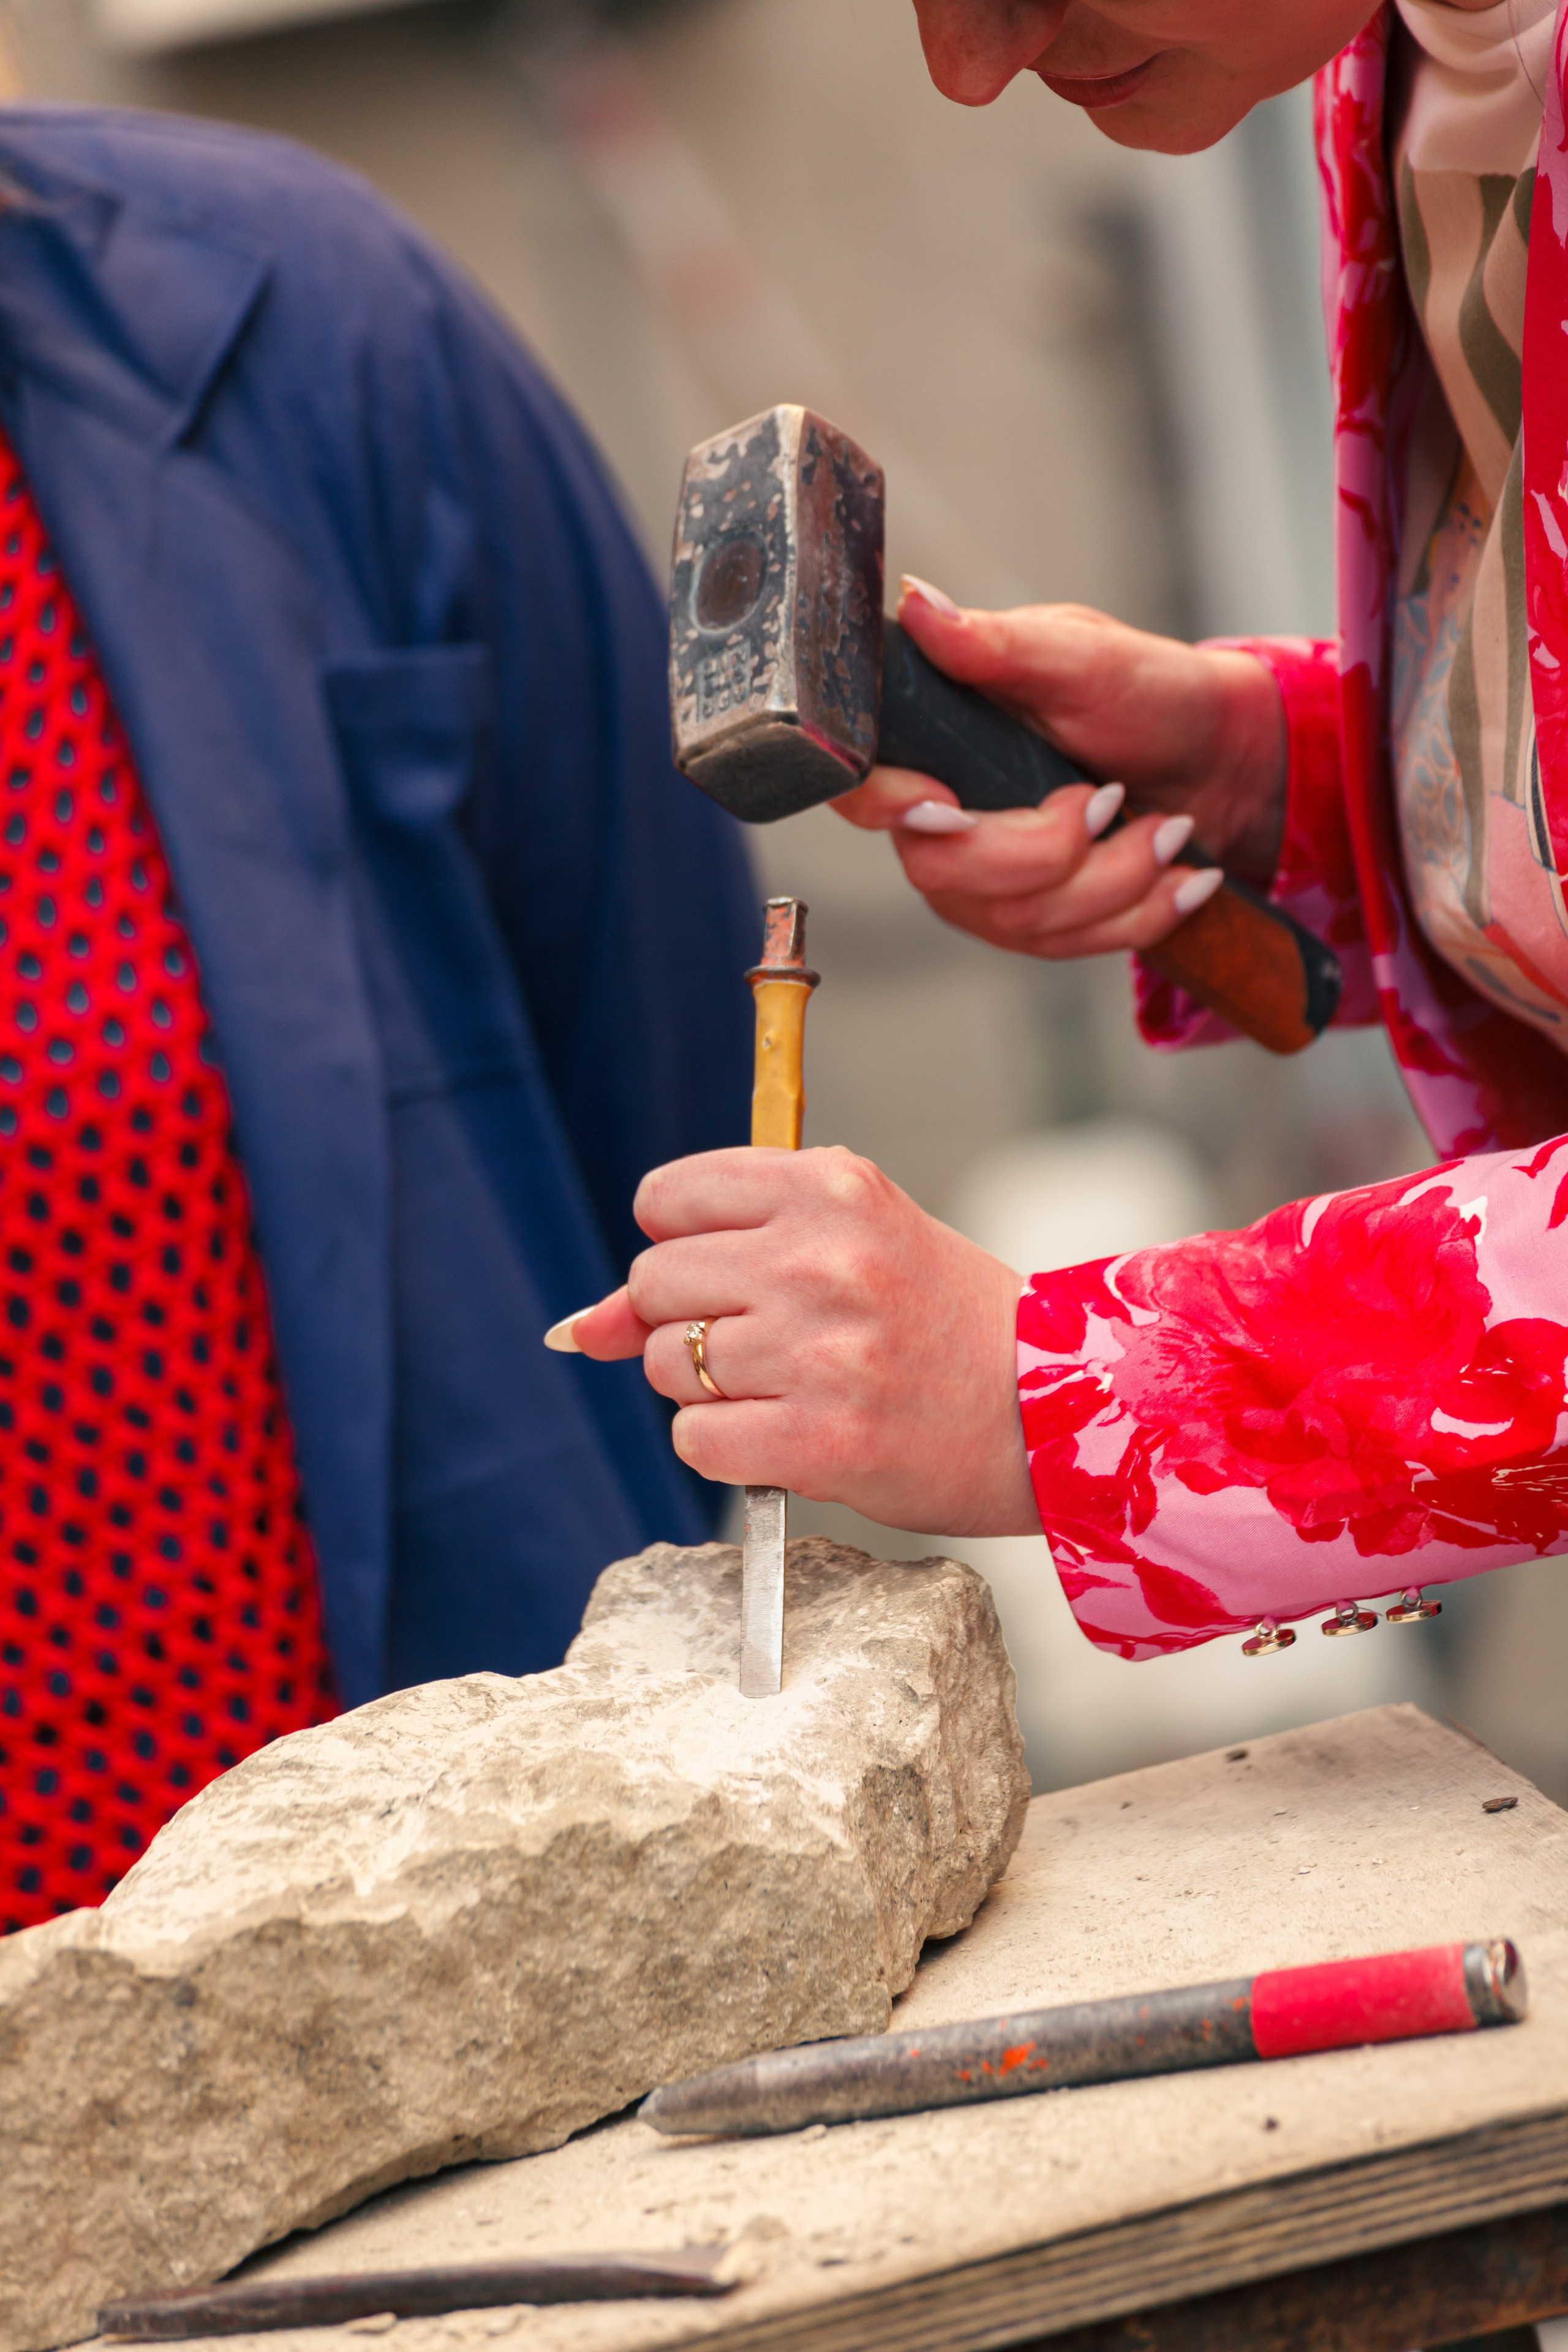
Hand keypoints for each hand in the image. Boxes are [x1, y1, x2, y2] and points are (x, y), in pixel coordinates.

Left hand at [559, 1146, 1038, 1536]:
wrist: (1052, 1411)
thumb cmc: (940, 1324)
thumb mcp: (845, 1249)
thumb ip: (710, 1260)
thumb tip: (579, 1327)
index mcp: (832, 1188)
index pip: (665, 1197)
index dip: (681, 1245)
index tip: (732, 1272)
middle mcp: (821, 1257)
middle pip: (654, 1283)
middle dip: (689, 1321)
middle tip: (770, 1341)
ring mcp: (820, 1349)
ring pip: (670, 1365)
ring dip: (710, 1389)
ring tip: (793, 1387)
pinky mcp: (822, 1437)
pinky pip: (695, 1439)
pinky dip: (726, 1448)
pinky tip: (791, 1435)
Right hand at [832, 580, 1286, 963]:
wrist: (1214, 759)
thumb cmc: (1145, 694)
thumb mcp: (1080, 655)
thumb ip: (998, 642)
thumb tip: (919, 604)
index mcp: (934, 739)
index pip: (861, 788)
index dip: (890, 806)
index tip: (950, 808)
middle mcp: (937, 817)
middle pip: (945, 871)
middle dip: (1051, 850)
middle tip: (1116, 800)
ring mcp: (977, 880)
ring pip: (1015, 919)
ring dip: (1115, 879)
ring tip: (1170, 830)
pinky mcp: (1026, 922)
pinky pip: (1063, 948)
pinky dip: (1138, 915)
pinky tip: (1182, 881)